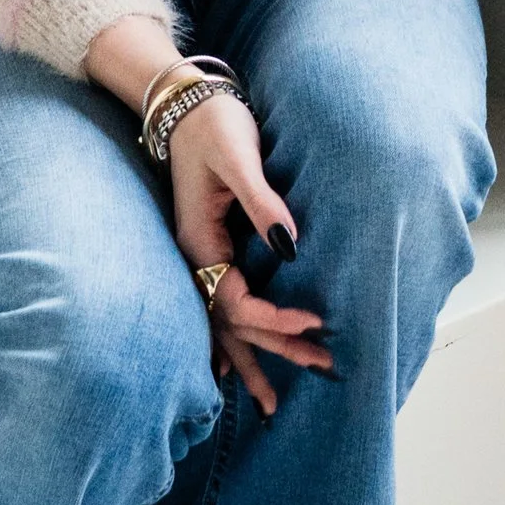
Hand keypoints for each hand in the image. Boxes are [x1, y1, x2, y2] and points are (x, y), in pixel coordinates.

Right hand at [169, 93, 330, 416]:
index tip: (316, 324)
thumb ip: (262, 202)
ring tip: (273, 403)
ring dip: (252, 357)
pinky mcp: (208, 247)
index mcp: (200, 243)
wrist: (182, 101)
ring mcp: (198, 255)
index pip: (239, 303)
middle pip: (232, 324)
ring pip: (223, 322)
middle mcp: (195, 258)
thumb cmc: (212, 123)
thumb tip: (289, 246)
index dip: (277, 320)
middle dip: (274, 350)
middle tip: (321, 370)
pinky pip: (219, 306)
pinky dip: (231, 338)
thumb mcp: (238, 156)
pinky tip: (235, 366)